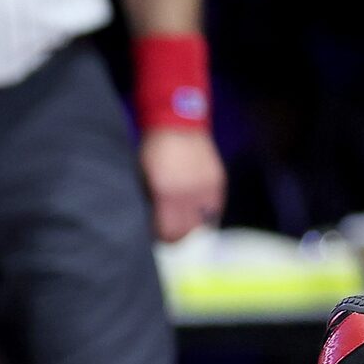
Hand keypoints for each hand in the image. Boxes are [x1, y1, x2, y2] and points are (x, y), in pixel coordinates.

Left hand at [140, 129, 226, 244]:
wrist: (177, 125)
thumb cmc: (154, 153)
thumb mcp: (145, 180)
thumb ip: (153, 204)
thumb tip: (158, 228)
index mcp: (165, 193)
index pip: (168, 232)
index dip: (163, 239)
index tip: (160, 239)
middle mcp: (188, 193)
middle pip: (188, 232)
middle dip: (178, 237)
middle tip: (172, 236)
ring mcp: (206, 188)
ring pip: (205, 224)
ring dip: (195, 227)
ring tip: (185, 223)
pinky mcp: (219, 182)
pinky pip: (215, 209)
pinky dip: (207, 214)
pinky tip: (196, 211)